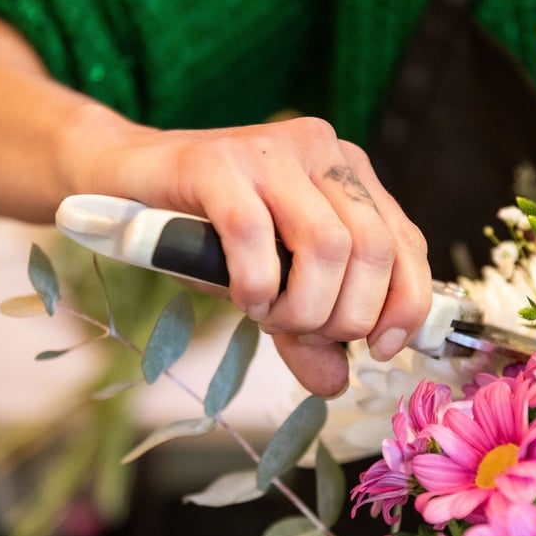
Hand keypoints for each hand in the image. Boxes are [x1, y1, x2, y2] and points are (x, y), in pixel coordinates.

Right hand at [64, 112, 431, 396]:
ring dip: (302, 306)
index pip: (406, 244)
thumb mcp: (276, 287)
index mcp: (352, 176)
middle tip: (304, 332)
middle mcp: (323, 152)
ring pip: (325, 246)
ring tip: (269, 317)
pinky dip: (256, 285)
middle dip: (346, 315)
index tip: (378, 349)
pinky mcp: (217, 161)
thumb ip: (309, 332)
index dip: (404, 305)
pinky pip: (254, 235)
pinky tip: (244, 298)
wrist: (129, 178)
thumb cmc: (212, 233)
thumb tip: (335, 384)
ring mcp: (272, 151)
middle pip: (372, 249)